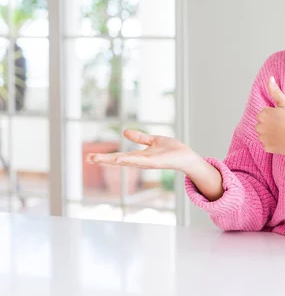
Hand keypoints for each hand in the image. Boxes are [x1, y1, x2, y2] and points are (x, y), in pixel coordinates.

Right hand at [86, 129, 223, 199]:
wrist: (187, 156)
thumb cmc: (172, 150)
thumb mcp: (153, 141)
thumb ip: (140, 138)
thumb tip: (124, 132)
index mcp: (139, 156)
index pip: (118, 157)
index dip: (105, 157)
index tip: (90, 157)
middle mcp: (140, 161)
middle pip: (118, 161)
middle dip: (103, 160)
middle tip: (87, 159)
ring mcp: (146, 163)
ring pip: (126, 161)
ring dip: (111, 160)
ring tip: (97, 158)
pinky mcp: (155, 162)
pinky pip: (140, 160)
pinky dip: (129, 160)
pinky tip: (119, 159)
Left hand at [255, 77, 284, 159]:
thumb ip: (275, 91)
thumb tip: (270, 79)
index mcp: (262, 114)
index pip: (265, 112)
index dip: (274, 114)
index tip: (283, 116)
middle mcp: (259, 127)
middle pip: (263, 123)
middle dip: (271, 123)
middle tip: (284, 124)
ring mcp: (262, 138)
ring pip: (264, 133)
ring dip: (271, 133)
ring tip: (284, 132)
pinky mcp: (266, 148)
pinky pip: (267, 143)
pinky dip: (273, 142)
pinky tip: (282, 140)